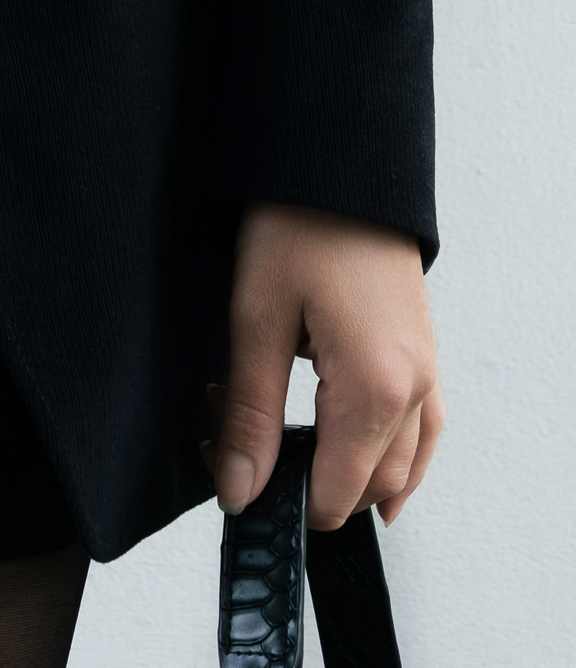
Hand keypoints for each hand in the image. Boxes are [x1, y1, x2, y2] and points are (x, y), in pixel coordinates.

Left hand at [213, 203, 442, 529]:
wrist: (340, 161)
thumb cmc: (297, 225)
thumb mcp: (256, 318)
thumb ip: (250, 414)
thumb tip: (240, 490)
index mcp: (374, 389)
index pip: (339, 493)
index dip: (288, 505)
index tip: (241, 491)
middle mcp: (414, 390)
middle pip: (373, 486)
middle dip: (315, 489)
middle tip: (250, 462)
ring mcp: (427, 371)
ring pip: (405, 465)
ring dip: (357, 478)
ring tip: (297, 467)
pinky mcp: (425, 353)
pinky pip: (425, 430)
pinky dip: (396, 456)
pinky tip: (367, 462)